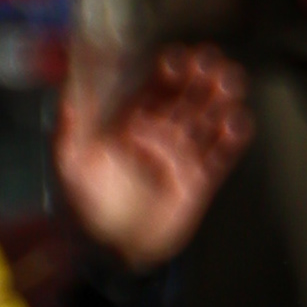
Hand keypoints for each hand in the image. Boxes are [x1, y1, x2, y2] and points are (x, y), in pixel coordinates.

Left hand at [50, 45, 249, 273]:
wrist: (106, 247)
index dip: (168, 72)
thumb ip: (71, 124)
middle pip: (186, 99)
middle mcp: (160, 135)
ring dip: (219, 101)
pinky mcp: (198, 183)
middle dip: (199, 79)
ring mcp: (181, 158)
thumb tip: (68, 88)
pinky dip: (231, 141)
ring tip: (230, 82)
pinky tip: (238, 121)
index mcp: (131, 122)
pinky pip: (219, 158)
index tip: (177, 59)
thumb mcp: (69, 160)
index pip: (154, 89)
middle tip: (212, 62)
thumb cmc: (84, 201)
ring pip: (206, 123)